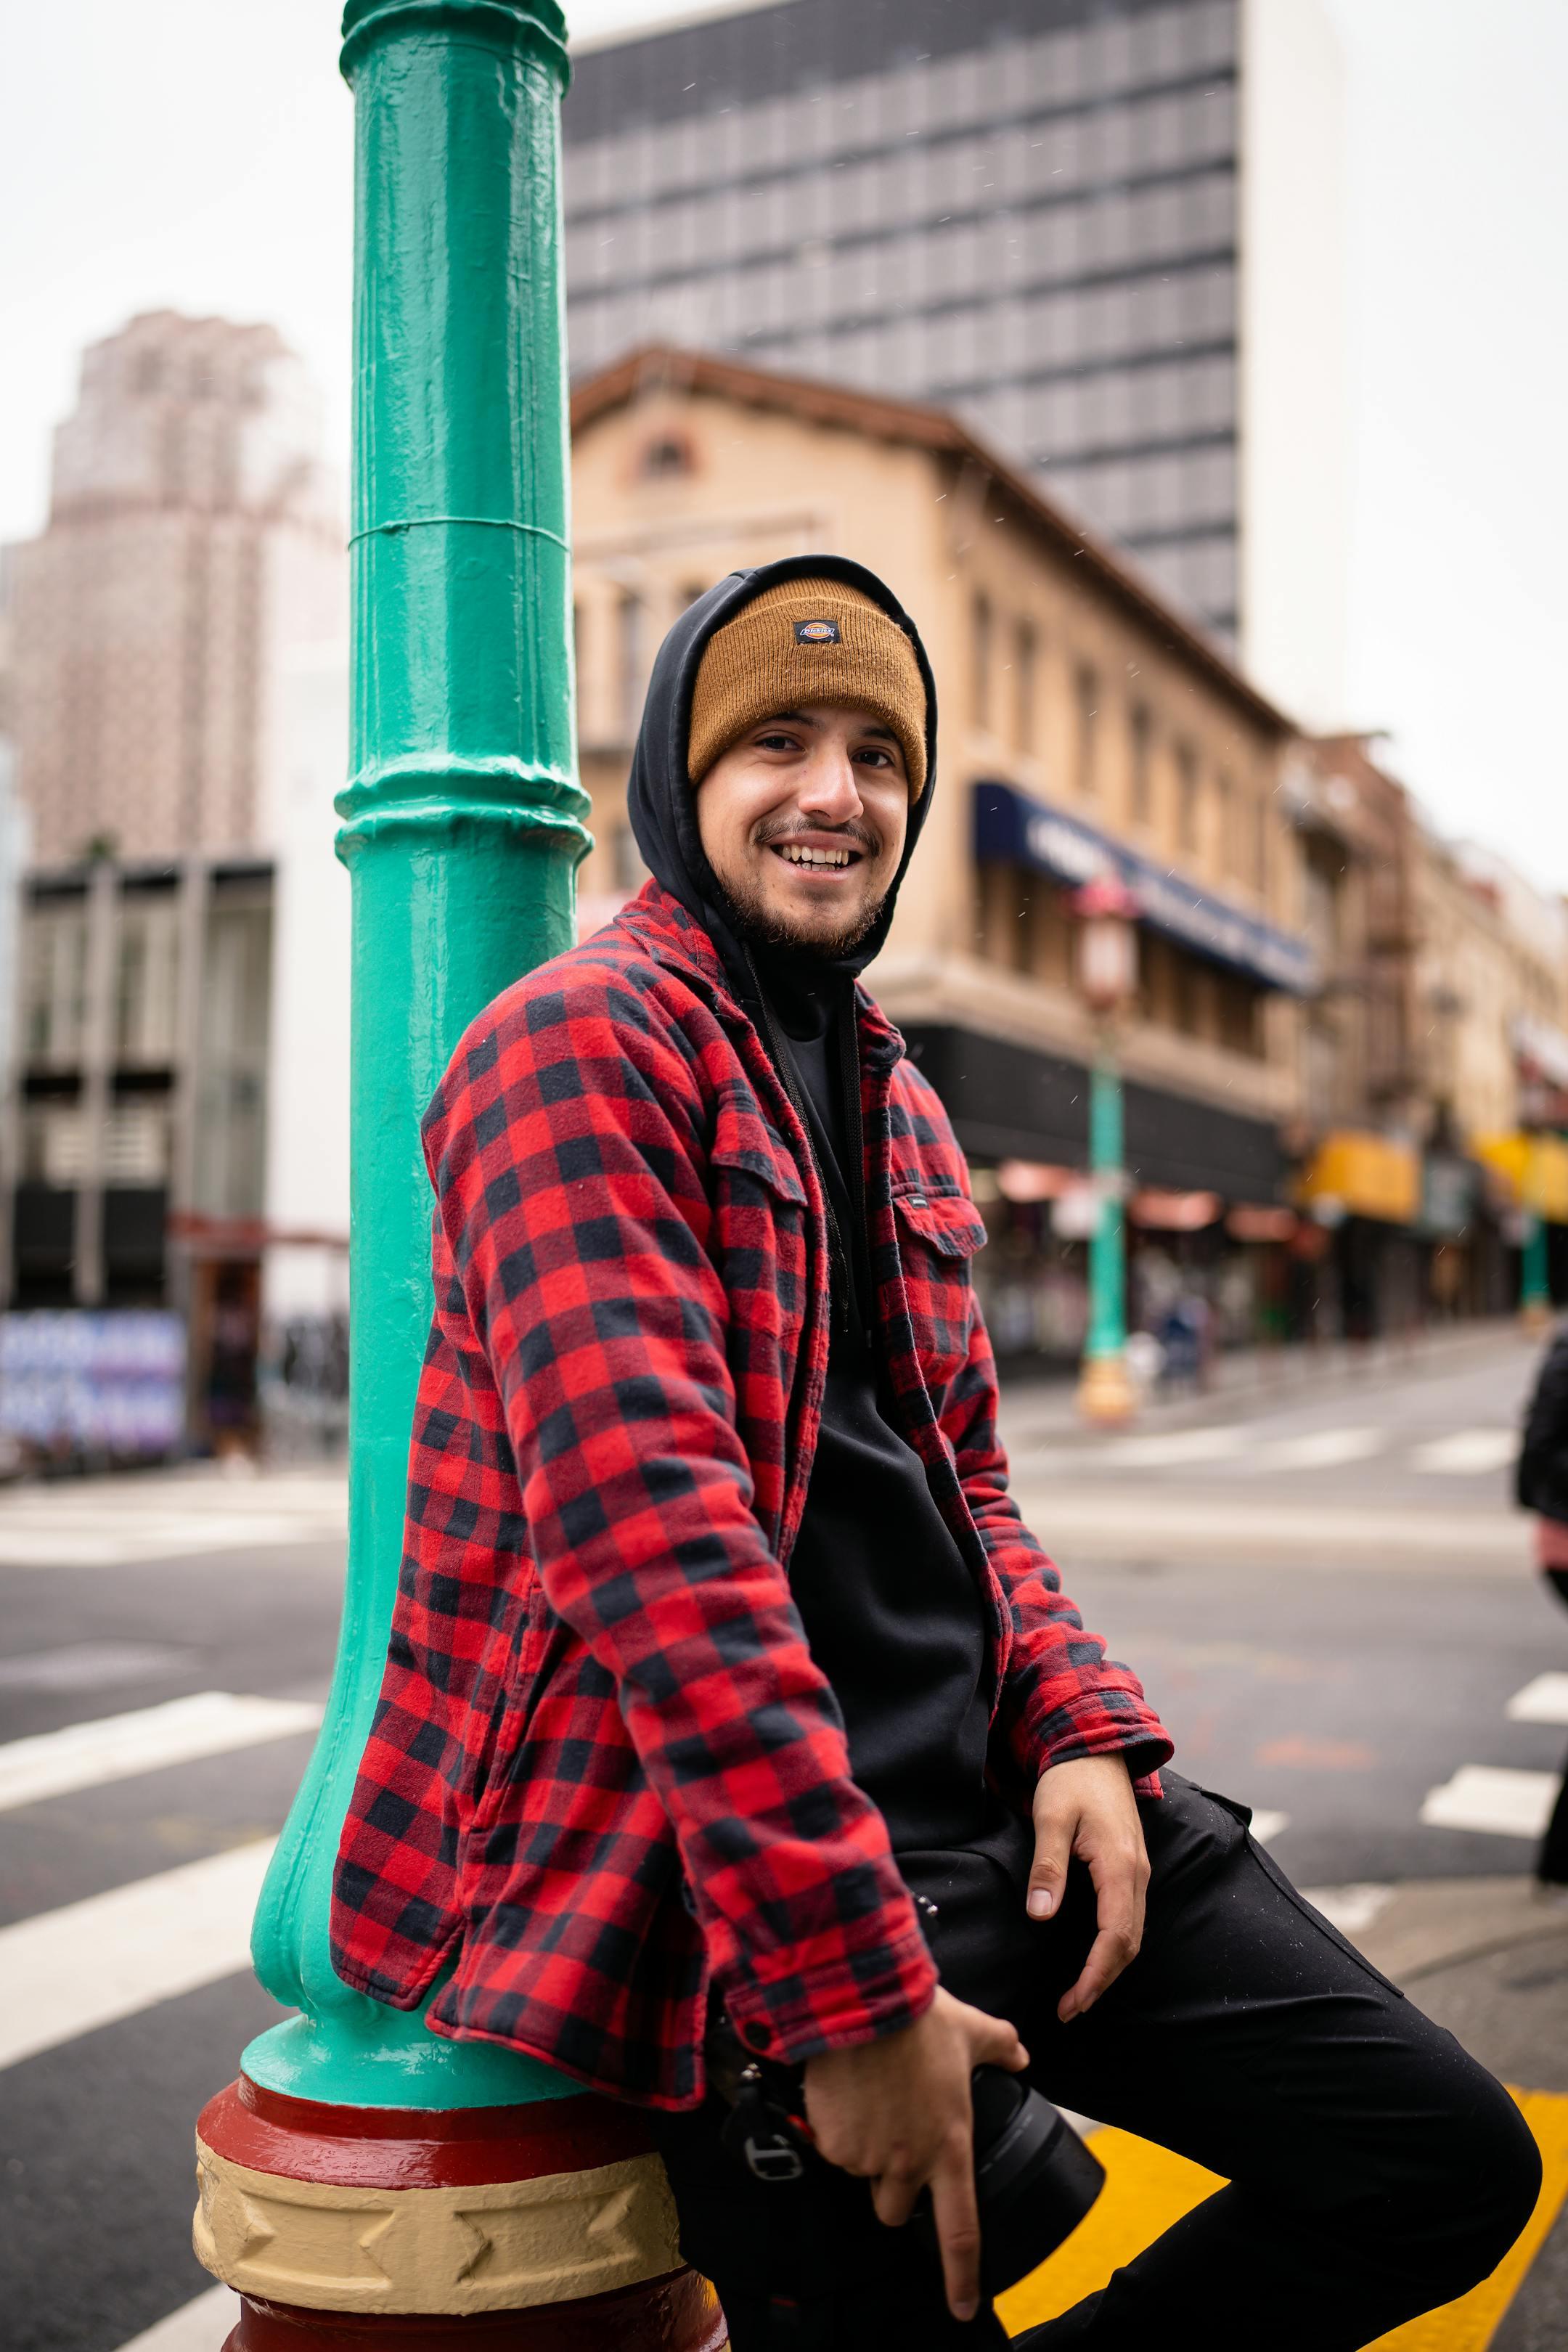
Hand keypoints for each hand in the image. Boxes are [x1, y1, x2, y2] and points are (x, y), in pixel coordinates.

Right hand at [803, 1987, 1027, 2322]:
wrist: (861, 2000)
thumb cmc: (921, 2018)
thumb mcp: (971, 2030)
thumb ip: (1001, 2046)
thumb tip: (1020, 2054)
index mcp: (950, 2146)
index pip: (960, 2231)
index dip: (962, 2277)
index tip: (963, 2307)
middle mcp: (909, 2162)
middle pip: (895, 2209)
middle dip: (892, 2187)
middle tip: (894, 2142)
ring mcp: (868, 2156)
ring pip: (861, 2174)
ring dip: (864, 2151)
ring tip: (869, 2100)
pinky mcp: (833, 2142)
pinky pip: (833, 2150)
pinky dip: (837, 2129)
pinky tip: (846, 2093)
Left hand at [1028, 1752, 1149, 2022]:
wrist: (1096, 1749)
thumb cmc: (1071, 1780)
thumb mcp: (1050, 1817)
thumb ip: (1047, 1867)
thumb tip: (1041, 1914)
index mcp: (1120, 1866)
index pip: (1115, 1936)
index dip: (1095, 1975)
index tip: (1072, 2002)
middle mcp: (1137, 1874)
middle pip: (1129, 1944)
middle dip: (1101, 1982)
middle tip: (1069, 2009)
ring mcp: (1138, 1871)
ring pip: (1133, 1933)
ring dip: (1109, 1967)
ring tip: (1078, 1994)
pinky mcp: (1131, 1868)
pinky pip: (1129, 1918)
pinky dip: (1114, 1946)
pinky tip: (1093, 1958)